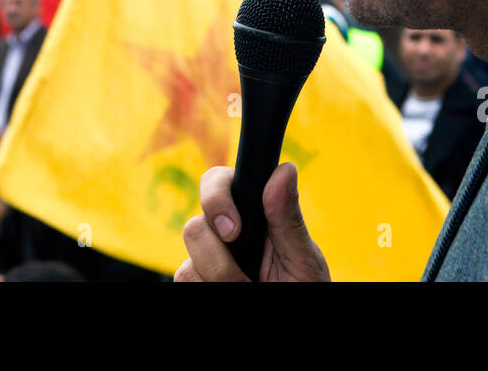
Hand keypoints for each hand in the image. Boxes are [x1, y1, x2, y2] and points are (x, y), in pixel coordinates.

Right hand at [174, 163, 329, 281]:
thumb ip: (288, 218)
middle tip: (245, 277)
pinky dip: (207, 288)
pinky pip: (184, 280)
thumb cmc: (304, 285)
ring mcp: (206, 260)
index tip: (233, 230)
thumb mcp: (302, 255)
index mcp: (251, 213)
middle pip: (194, 226)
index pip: (218, 182)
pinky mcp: (197, 280)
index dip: (216, 197)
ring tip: (250, 286)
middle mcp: (223, 232)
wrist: (295, 317)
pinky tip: (232, 291)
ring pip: (187, 264)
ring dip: (220, 279)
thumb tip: (285, 170)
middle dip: (216, 254)